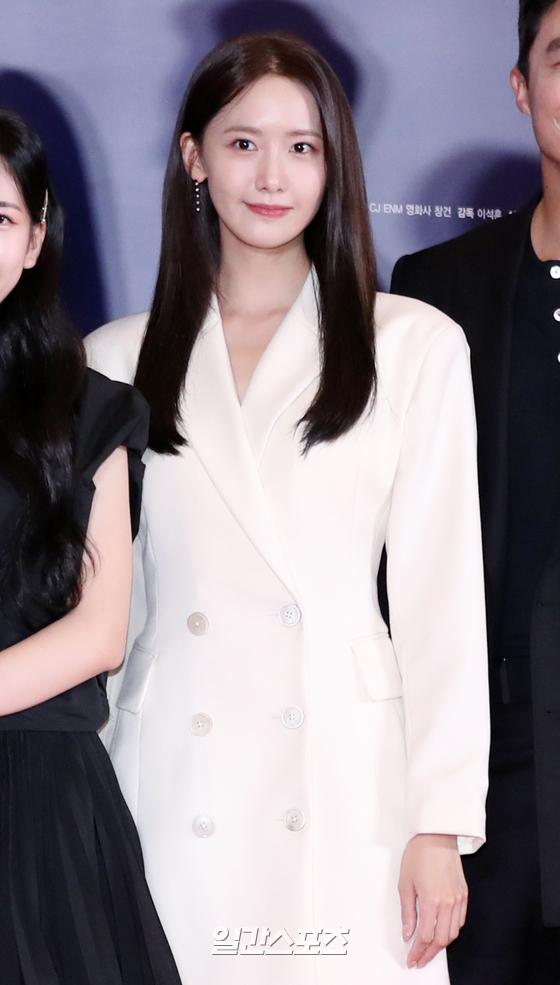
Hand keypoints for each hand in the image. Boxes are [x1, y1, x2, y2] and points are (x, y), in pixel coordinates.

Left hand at [398, 833, 467, 969]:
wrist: (436, 835)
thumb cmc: (419, 854)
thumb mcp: (405, 883)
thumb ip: (408, 911)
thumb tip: (408, 933)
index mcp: (431, 900)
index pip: (425, 936)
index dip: (417, 951)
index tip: (411, 959)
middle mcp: (448, 902)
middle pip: (441, 939)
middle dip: (429, 953)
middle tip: (419, 959)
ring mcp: (458, 899)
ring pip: (453, 933)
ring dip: (441, 945)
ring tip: (429, 949)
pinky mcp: (464, 894)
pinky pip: (460, 920)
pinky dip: (451, 931)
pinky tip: (442, 932)